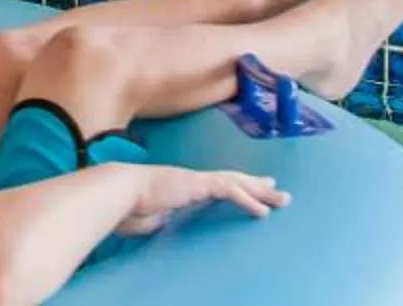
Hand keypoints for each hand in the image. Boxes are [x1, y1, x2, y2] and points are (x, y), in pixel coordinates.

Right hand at [116, 166, 285, 236]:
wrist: (120, 192)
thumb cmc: (128, 206)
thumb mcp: (150, 216)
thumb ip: (160, 218)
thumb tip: (159, 222)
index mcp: (185, 187)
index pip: (218, 184)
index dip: (238, 185)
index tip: (254, 186)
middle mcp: (194, 180)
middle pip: (234, 180)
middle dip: (258, 186)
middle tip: (279, 191)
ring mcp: (197, 180)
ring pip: (238, 183)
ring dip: (261, 192)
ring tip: (282, 199)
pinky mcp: (198, 185)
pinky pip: (230, 191)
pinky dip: (248, 200)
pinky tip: (263, 211)